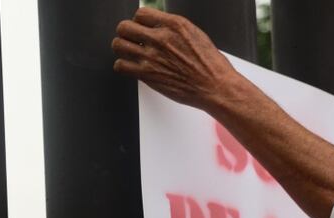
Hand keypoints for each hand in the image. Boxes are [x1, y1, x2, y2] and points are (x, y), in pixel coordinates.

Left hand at [112, 7, 240, 110]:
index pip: (141, 13)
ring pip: (118, 45)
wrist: (215, 87)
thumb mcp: (195, 35)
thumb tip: (160, 26)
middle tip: (132, 39)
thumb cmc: (210, 65)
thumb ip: (174, 29)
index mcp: (174, 25)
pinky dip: (123, 65)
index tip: (142, 27)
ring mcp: (152, 57)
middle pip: (125, 27)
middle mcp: (160, 38)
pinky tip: (132, 67)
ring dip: (122, 48)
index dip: (140, 21)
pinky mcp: (147, 75)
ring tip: (129, 52)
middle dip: (127, 32)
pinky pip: (120, 65)